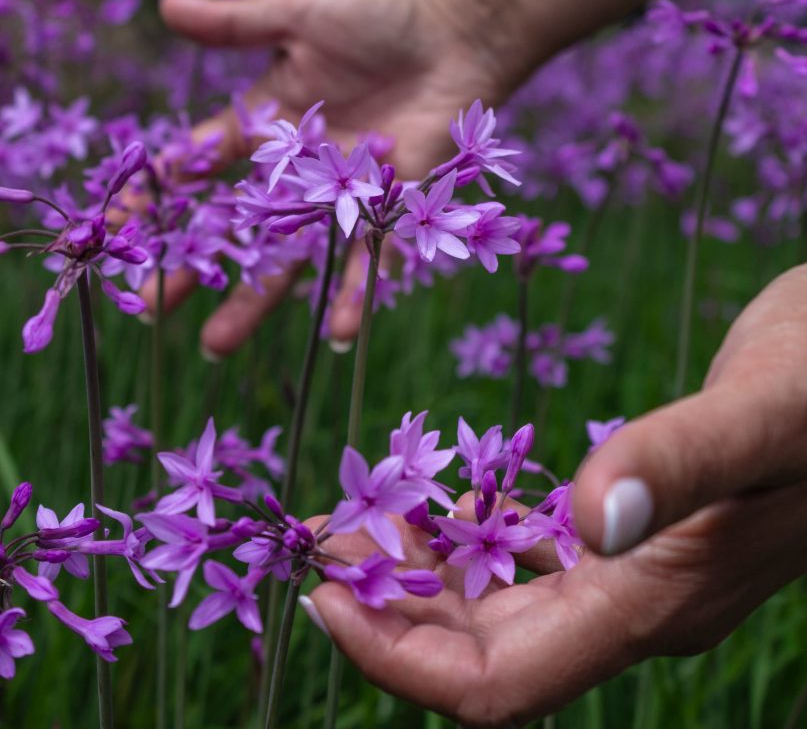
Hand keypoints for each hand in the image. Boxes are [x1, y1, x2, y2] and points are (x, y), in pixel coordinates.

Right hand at [144, 0, 519, 355]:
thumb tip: (163, 2)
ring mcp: (340, 199)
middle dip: (192, 266)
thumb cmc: (376, 17)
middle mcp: (295, 173)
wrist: (455, 33)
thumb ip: (235, 24)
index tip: (115, 228)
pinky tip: (335, 333)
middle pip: (234, 228)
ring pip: (291, 258)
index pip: (196, 167)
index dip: (156, 194)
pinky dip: (353, 294)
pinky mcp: (390, 209)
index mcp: (263, 128)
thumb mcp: (298, 14)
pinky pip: (368, 259)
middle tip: (150, 308)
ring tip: (216, 344)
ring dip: (256, 302)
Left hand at [305, 265, 806, 726]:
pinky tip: (436, 501)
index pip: (498, 684)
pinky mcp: (635, 530)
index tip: (323, 594)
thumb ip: (683, 463)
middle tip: (314, 537)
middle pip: (482, 651)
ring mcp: (636, 570)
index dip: (400, 659)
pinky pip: (531, 559)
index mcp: (653, 602)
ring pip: (501, 606)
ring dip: (420, 573)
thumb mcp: (763, 410)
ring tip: (352, 515)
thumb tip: (593, 521)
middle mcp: (635, 603)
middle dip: (387, 609)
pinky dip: (471, 537)